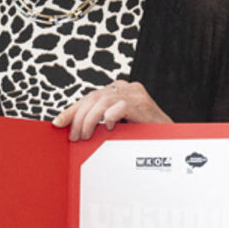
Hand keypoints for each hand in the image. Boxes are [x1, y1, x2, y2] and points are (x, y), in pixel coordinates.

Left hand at [52, 80, 170, 141]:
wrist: (170, 139)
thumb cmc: (144, 135)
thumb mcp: (117, 127)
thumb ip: (100, 123)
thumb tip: (75, 130)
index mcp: (118, 90)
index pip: (89, 97)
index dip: (72, 110)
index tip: (58, 123)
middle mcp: (125, 88)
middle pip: (92, 98)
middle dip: (78, 118)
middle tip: (74, 136)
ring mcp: (134, 93)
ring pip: (101, 101)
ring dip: (90, 120)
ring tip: (86, 135)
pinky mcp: (141, 103)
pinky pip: (118, 106)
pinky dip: (110, 117)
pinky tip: (109, 128)